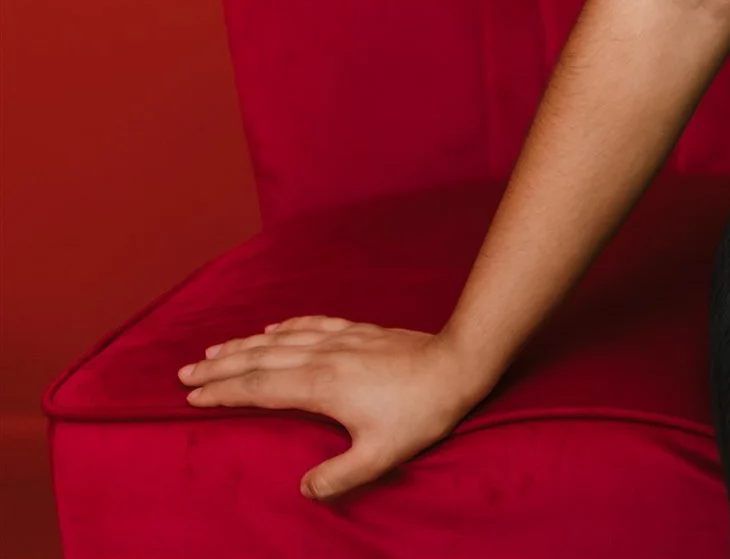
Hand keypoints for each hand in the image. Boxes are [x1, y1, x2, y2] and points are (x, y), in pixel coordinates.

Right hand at [176, 316, 490, 499]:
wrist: (459, 363)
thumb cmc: (422, 412)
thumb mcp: (381, 455)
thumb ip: (339, 475)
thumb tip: (303, 490)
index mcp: (321, 386)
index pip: (260, 388)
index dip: (224, 392)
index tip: (193, 397)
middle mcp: (324, 357)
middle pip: (261, 359)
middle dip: (221, 366)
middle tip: (186, 372)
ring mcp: (342, 340)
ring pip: (282, 338)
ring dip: (245, 344)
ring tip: (216, 349)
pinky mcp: (360, 331)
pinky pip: (313, 324)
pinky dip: (286, 325)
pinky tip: (274, 327)